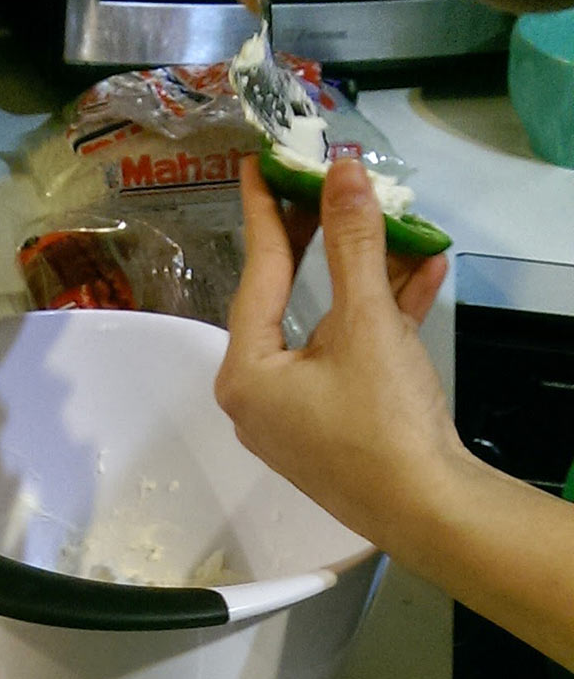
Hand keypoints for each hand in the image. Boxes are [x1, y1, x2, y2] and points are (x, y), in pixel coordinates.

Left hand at [214, 156, 453, 545]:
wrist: (432, 512)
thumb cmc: (382, 419)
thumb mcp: (367, 324)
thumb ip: (353, 246)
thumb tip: (342, 175)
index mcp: (246, 373)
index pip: (256, 275)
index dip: (262, 213)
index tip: (257, 166)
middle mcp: (259, 395)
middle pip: (286, 300)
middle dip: (318, 243)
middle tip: (323, 187)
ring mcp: (296, 414)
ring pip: (327, 327)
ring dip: (366, 280)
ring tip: (393, 226)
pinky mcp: (334, 426)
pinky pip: (348, 359)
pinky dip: (381, 322)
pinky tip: (421, 277)